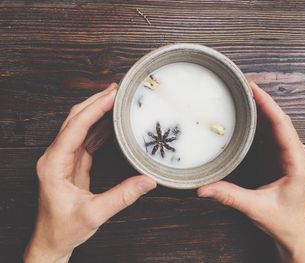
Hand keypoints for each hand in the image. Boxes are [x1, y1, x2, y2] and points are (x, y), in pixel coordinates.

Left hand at [24, 83, 156, 262]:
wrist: (51, 240)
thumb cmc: (63, 229)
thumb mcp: (94, 214)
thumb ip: (122, 196)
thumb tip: (147, 181)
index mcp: (53, 164)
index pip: (75, 127)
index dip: (95, 109)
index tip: (112, 96)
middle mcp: (56, 157)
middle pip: (75, 119)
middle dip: (95, 102)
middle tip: (116, 90)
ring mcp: (64, 159)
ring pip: (80, 126)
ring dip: (98, 111)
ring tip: (116, 100)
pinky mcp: (73, 163)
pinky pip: (87, 138)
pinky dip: (100, 127)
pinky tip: (113, 122)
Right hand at [197, 81, 304, 262]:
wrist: (293, 231)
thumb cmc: (283, 220)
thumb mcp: (255, 208)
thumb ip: (229, 196)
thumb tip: (203, 188)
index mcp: (296, 162)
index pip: (283, 126)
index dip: (268, 105)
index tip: (253, 88)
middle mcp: (296, 154)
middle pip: (280, 119)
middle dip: (263, 100)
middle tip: (243, 85)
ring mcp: (289, 154)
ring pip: (277, 123)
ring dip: (262, 107)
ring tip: (244, 93)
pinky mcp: (281, 157)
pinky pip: (272, 132)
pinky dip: (261, 120)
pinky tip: (248, 114)